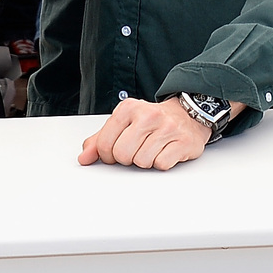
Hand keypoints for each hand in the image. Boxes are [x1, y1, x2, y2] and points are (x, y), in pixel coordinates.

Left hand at [78, 96, 209, 170]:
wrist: (187, 114)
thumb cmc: (152, 121)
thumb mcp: (123, 123)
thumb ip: (100, 140)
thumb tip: (84, 158)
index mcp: (128, 108)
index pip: (104, 143)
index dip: (108, 155)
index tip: (116, 151)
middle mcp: (148, 115)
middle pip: (122, 154)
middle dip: (127, 158)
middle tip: (136, 149)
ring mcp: (167, 128)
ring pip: (142, 161)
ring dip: (146, 161)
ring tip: (152, 148)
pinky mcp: (183, 141)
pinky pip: (161, 164)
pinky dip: (161, 163)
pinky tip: (165, 151)